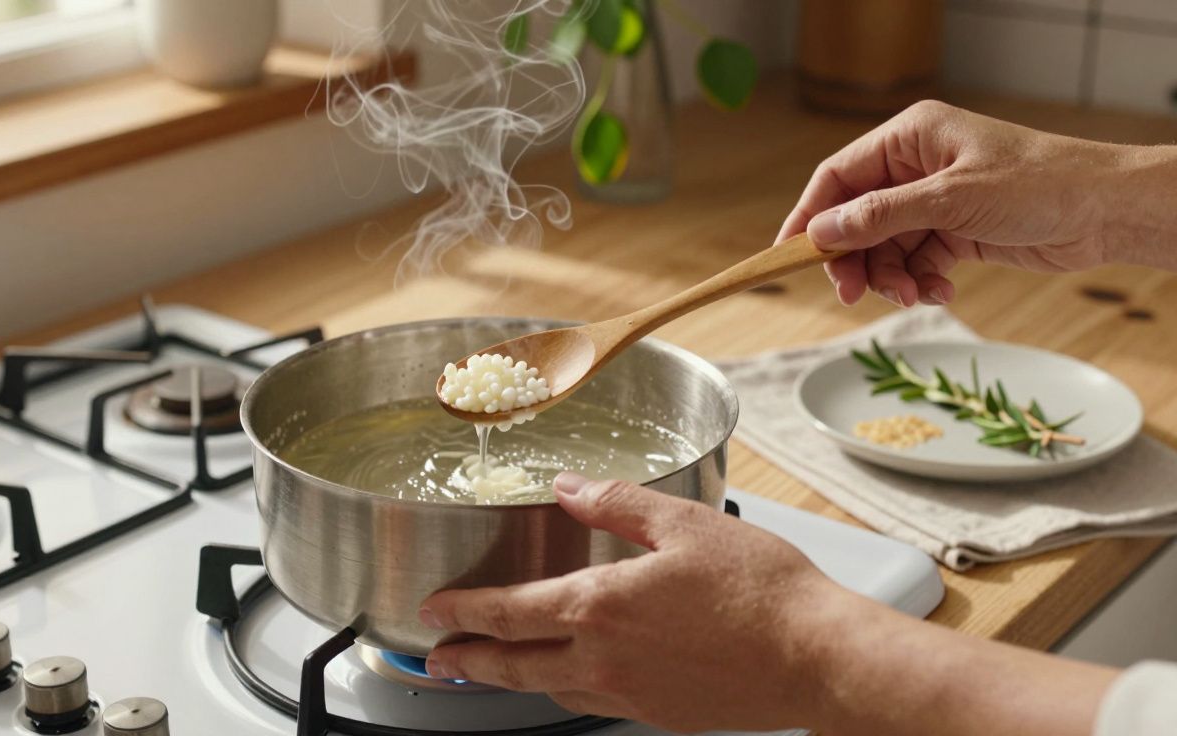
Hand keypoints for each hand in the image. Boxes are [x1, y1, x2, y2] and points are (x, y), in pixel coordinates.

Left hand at [419, 473, 852, 732]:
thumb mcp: (682, 523)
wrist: (815, 657)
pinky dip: (565, 689)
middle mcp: (604, 659)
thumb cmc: (760, 590)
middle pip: (513, 666)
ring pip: (550, 689)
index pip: (508, 611)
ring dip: (511, 679)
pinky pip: (594, 702)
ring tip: (491, 670)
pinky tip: (574, 678)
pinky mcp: (661, 715)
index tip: (433, 610)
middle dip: (467, 661)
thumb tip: (568, 486)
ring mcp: (631, 695)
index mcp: (600, 606)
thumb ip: (614, 501)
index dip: (462, 611)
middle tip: (438, 657)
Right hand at [777, 100, 1147, 307]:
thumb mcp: (952, 200)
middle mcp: (916, 167)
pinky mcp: (954, 232)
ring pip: (884, 248)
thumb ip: (881, 216)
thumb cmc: (1038, 184)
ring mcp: (934, 202)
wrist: (1106, 211)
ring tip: (912, 294)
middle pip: (856, 219)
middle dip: (855, 259)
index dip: (809, 217)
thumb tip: (821, 232)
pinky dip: (920, 281)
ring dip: (891, 277)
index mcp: (910, 139)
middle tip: (854, 295)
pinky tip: (940, 291)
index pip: (838, 177)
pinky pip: (915, 261)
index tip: (788, 255)